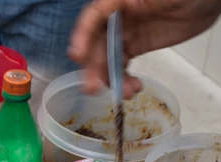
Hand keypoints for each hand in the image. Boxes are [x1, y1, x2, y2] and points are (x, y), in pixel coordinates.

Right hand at [69, 0, 220, 96]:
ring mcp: (127, 31)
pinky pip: (122, 64)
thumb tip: (128, 5)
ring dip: (109, 78)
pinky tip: (132, 88)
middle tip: (93, 88)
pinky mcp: (138, 44)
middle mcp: (118, 15)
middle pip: (97, 43)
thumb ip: (142, 0)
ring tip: (125, 93)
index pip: (94, 17)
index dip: (83, 36)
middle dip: (94, 66)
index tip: (78, 55)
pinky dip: (123, 78)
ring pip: (108, 57)